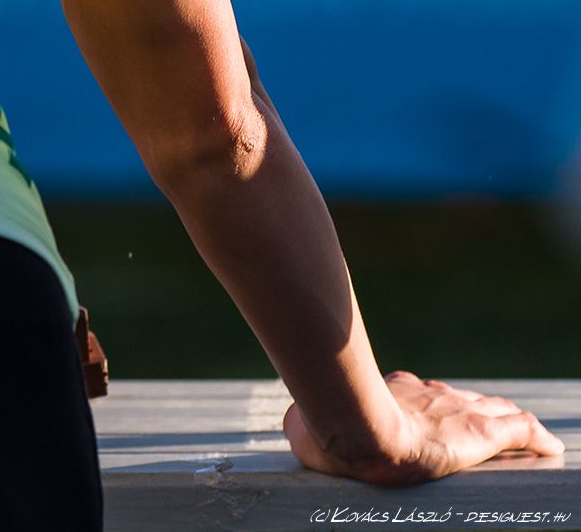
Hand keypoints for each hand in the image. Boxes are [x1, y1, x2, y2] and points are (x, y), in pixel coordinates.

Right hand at [285, 369, 565, 484]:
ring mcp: (455, 412)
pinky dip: (536, 439)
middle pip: (460, 400)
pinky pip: (519, 431)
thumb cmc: (325, 428)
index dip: (432, 406)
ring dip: (506, 423)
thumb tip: (292, 431)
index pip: (422, 396)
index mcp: (392, 393)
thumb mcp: (308, 424)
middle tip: (483, 425)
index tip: (433, 418)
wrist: (356, 429)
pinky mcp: (480, 434)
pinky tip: (550, 450)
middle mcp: (427, 395)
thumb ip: (308, 426)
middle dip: (472, 410)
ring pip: (493, 411)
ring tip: (522, 440)